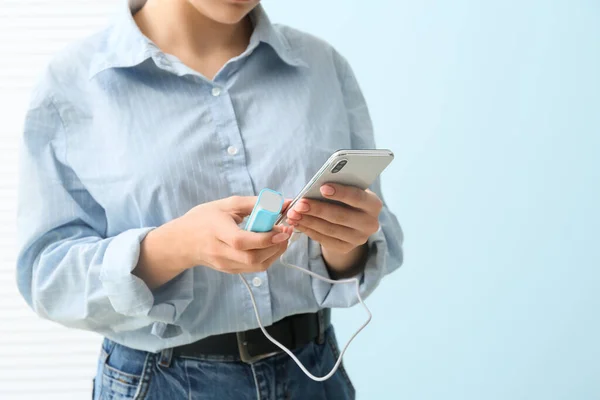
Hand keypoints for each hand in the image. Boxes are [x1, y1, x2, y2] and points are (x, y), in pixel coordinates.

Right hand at [177, 196, 293, 273]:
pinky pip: (253, 268)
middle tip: (287, 232)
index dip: (265, 238)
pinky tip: (271, 245)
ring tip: (282, 238)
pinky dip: (267, 257)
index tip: (282, 229)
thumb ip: (255, 203)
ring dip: (275, 253)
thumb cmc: (204, 218)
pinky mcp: (230, 271)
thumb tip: (283, 202)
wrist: (183, 242)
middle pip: (252, 258)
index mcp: (216, 231)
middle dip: (275, 246)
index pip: (241, 241)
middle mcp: (219, 251)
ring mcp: (224, 264)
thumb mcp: (227, 205)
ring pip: (256, 266)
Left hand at [285, 184, 381, 274]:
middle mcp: (369, 224)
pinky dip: (308, 230)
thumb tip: (314, 187)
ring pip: (329, 229)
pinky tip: (297, 223)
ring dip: (308, 221)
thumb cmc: (347, 199)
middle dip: (317, 209)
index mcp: (373, 205)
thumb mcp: (349, 190)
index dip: (340, 193)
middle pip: (340, 216)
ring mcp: (358, 239)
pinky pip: (324, 239)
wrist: (352, 221)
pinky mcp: (345, 248)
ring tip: (293, 214)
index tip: (322, 188)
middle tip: (300, 204)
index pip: (357, 197)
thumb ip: (338, 187)